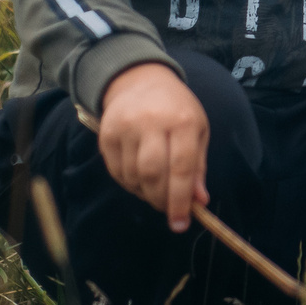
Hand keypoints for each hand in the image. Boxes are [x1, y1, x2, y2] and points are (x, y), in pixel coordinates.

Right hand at [97, 62, 208, 231]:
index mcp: (182, 121)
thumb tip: (199, 201)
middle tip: (168, 208)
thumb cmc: (176, 109)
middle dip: (161, 199)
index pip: (182, 168)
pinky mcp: (106, 134)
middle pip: (153, 174)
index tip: (181, 224)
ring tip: (155, 190)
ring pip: (133, 176)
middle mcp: (152, 122)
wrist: (139, 80)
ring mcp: (125, 127)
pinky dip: (130, 183)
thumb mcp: (197, 130)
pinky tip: (139, 179)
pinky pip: (117, 172)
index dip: (180, 200)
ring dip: (145, 193)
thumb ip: (198, 167)